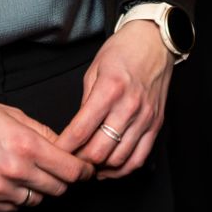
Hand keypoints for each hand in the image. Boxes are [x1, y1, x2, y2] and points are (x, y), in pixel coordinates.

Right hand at [0, 92, 93, 211]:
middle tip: (57, 169)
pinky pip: (13, 208)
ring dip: (39, 189)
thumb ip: (43, 133)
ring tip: (27, 172)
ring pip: (37, 201)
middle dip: (63, 179)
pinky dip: (16, 197)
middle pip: (58, 189)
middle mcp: (15, 171)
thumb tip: (66, 147)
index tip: (85, 169)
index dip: (84, 171)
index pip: (71, 170)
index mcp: (26, 145)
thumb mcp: (14, 114)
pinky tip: (8, 180)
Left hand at [56, 20, 172, 178]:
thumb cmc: (123, 51)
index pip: (80, 131)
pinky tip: (110, 167)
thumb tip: (77, 131)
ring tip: (88, 165)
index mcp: (109, 90)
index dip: (64, 148)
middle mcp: (128, 107)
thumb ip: (85, 102)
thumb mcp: (94, 70)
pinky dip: (122, 170)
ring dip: (100, 168)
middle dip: (80, 161)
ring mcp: (145, 118)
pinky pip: (139, 158)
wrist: (154, 42)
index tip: (55, 153)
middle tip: (70, 161)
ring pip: (119, 159)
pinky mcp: (156, 124)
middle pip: (99, 151)